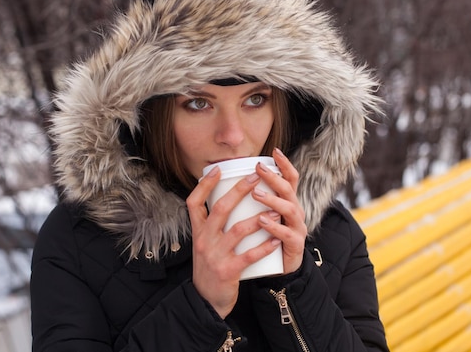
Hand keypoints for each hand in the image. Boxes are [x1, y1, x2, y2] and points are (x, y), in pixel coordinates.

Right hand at [187, 167, 281, 318]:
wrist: (206, 300)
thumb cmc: (210, 267)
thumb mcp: (203, 244)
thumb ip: (210, 225)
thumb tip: (225, 199)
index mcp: (198, 232)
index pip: (194, 202)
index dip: (204, 185)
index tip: (218, 169)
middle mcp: (204, 240)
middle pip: (220, 209)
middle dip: (239, 191)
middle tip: (255, 177)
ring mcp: (215, 255)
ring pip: (238, 230)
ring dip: (259, 218)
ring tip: (276, 210)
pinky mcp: (228, 271)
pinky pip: (249, 256)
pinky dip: (264, 247)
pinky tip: (276, 240)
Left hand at [253, 148, 307, 273]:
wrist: (278, 271)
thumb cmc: (264, 239)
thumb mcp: (260, 216)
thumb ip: (250, 200)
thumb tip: (227, 178)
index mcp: (286, 202)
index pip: (290, 178)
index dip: (284, 164)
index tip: (274, 151)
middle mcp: (294, 212)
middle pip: (289, 190)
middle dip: (274, 178)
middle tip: (258, 170)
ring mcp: (297, 228)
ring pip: (289, 209)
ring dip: (272, 200)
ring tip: (256, 194)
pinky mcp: (295, 246)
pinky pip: (287, 235)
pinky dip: (275, 228)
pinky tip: (263, 221)